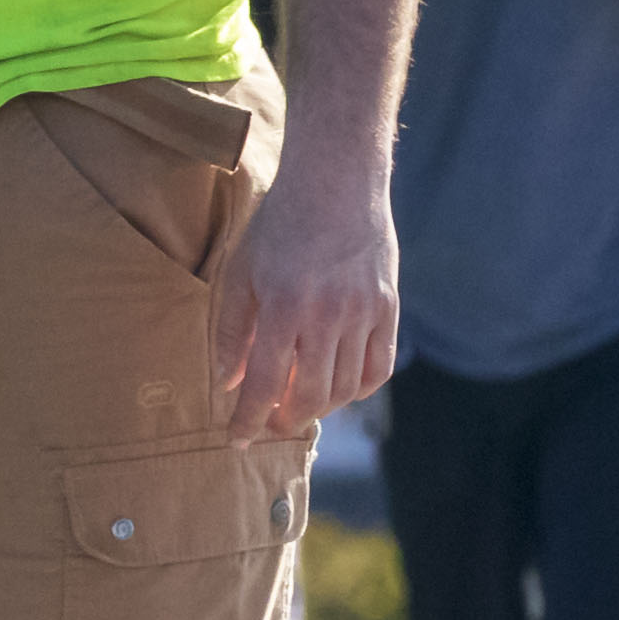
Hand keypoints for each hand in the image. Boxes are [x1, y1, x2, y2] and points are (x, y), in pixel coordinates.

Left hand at [214, 154, 396, 445]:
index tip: (238, 438)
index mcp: (283, 306)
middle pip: (310, 397)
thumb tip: (229, 385)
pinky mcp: (388, 306)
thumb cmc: (280, 225)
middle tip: (270, 422)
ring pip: (347, 389)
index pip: (264, 384)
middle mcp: (327, 315)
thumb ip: (230, 331)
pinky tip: (339, 387)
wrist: (336, 180)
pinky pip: (378, 367)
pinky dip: (359, 389)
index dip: (249, 419)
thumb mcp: (241, 271)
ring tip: (300, 403)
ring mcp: (364, 312)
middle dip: (285, 420)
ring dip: (320, 407)